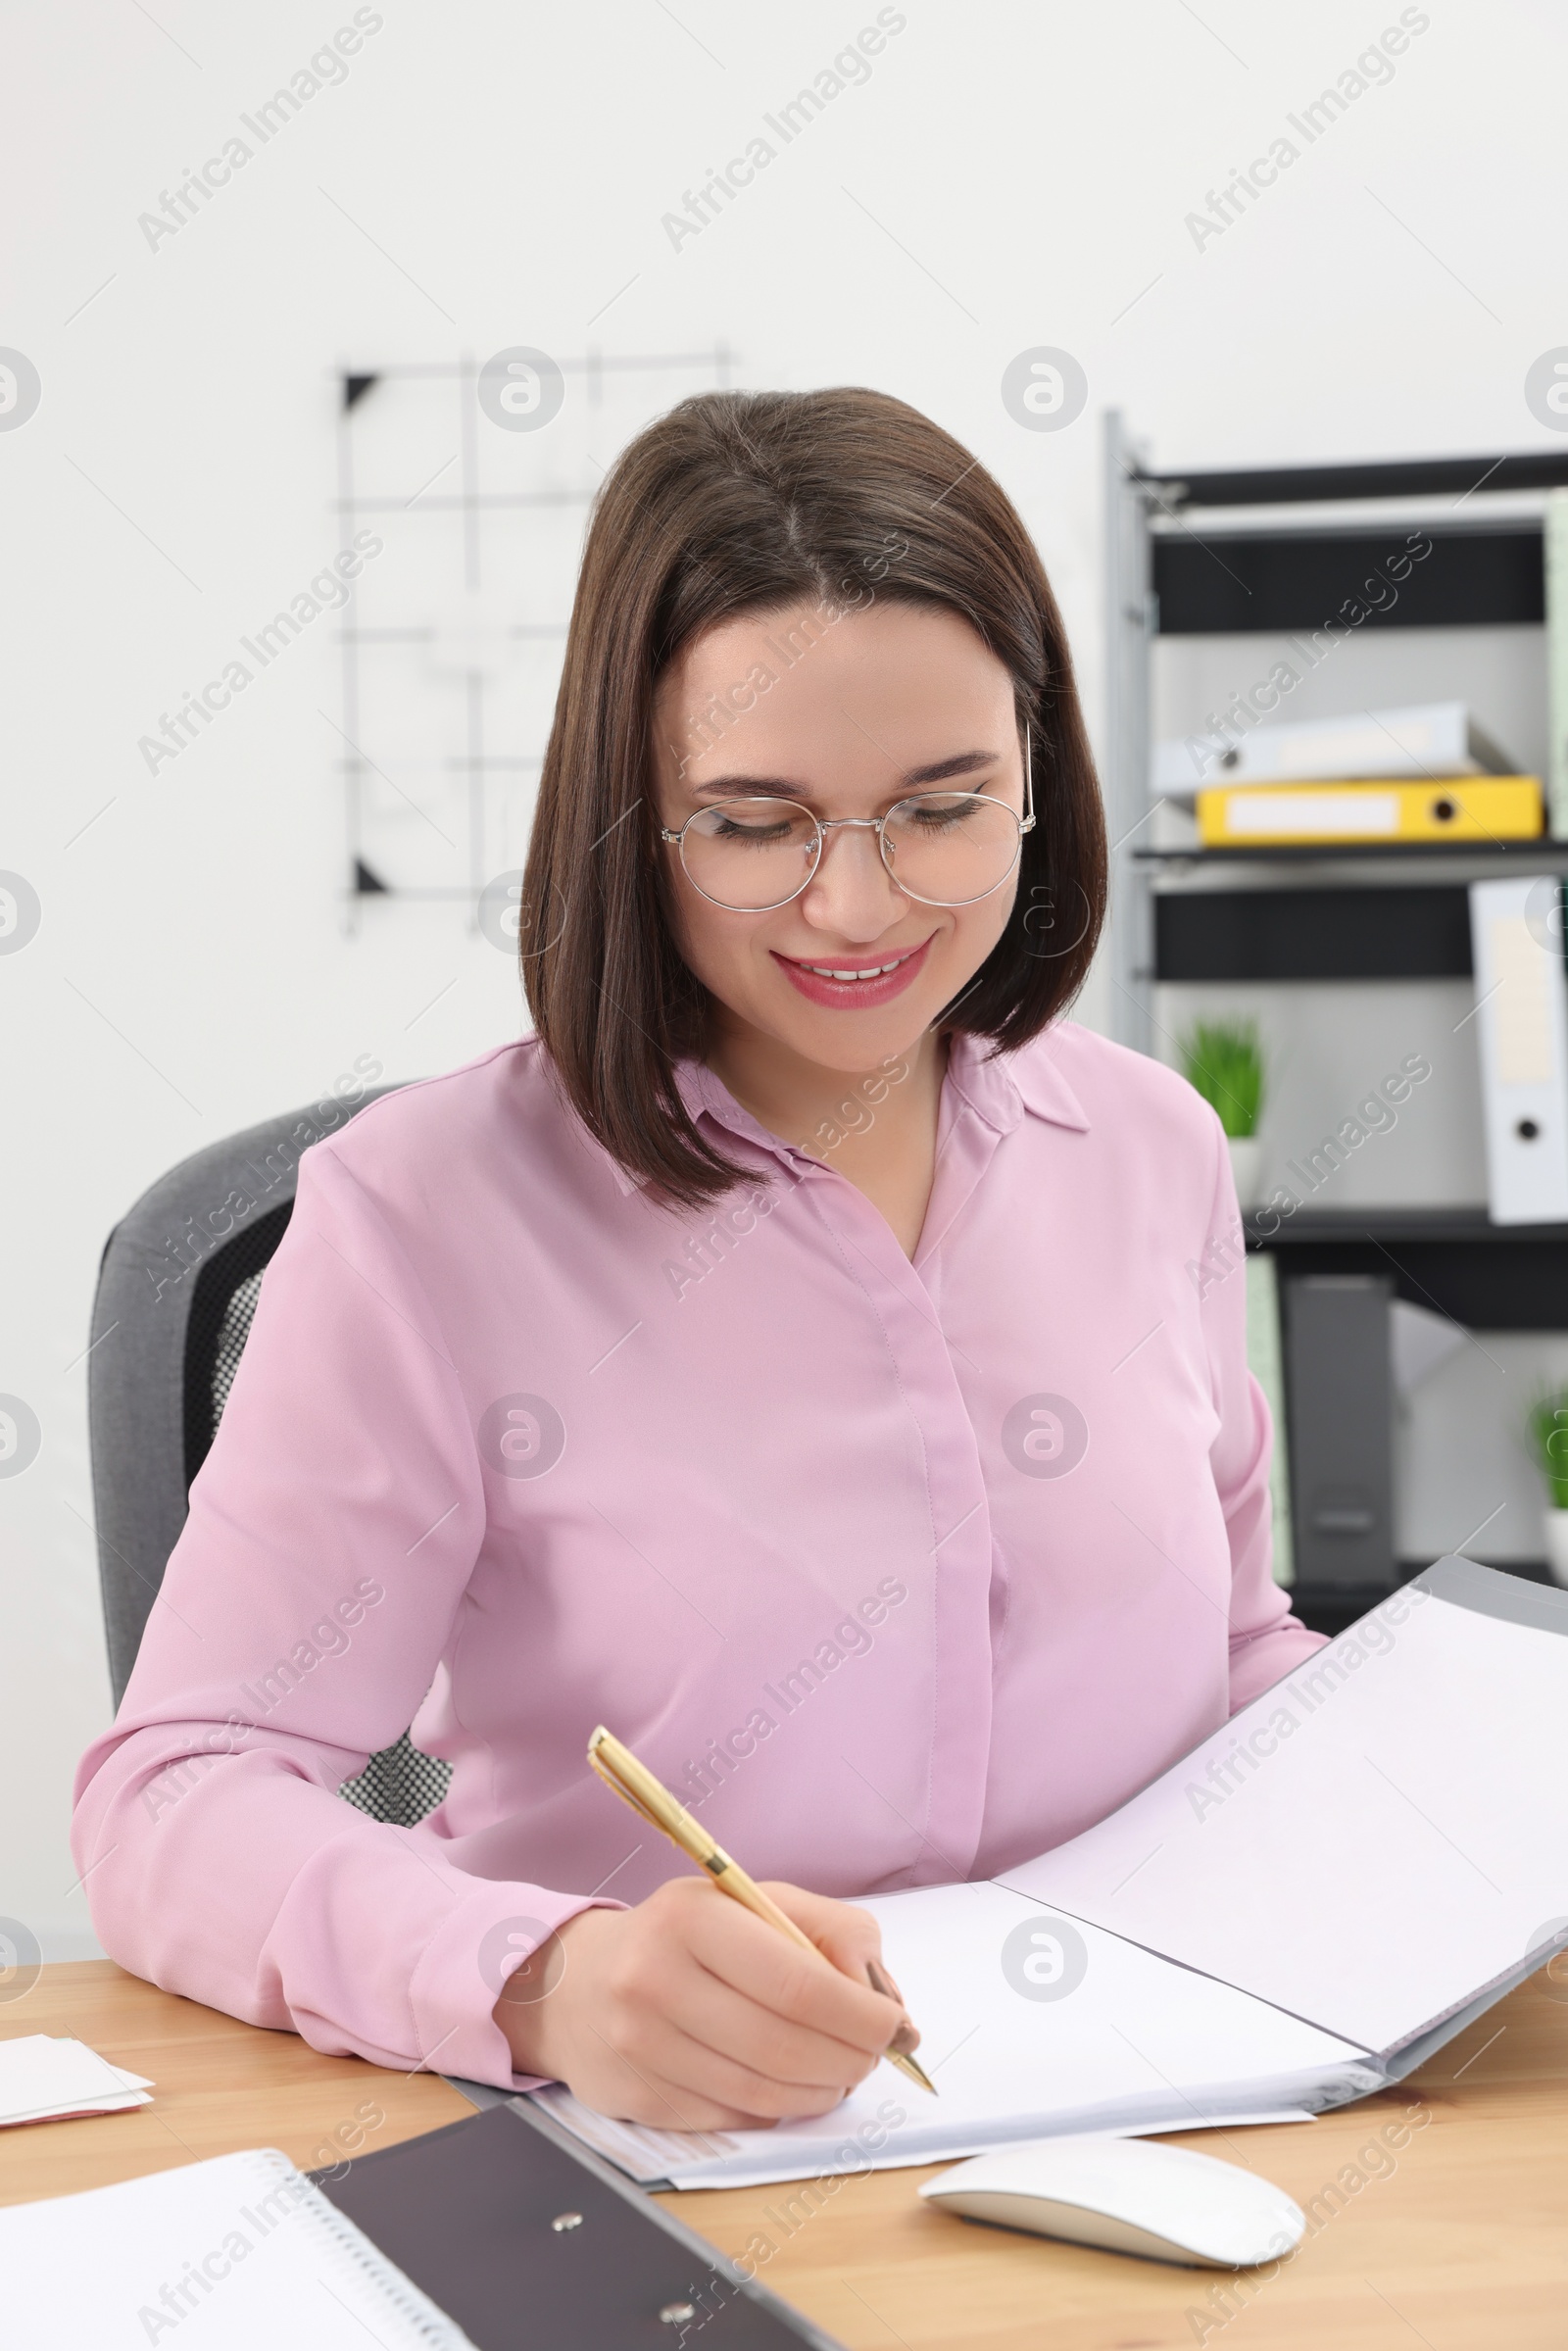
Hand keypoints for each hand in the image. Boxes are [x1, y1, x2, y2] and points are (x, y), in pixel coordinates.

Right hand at [492, 1876, 911, 2129]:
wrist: (577, 1983)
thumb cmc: (684, 1938)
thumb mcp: (753, 1903)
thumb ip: (831, 1932)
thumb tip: (884, 2000)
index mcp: (692, 1919)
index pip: (797, 1983)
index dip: (859, 2015)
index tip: (892, 2024)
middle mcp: (654, 1980)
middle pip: (783, 2046)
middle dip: (850, 2059)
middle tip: (874, 2055)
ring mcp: (640, 2046)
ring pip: (762, 2094)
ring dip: (820, 2091)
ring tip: (839, 2072)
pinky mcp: (639, 2098)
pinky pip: (733, 2118)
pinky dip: (777, 2110)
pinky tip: (787, 2086)